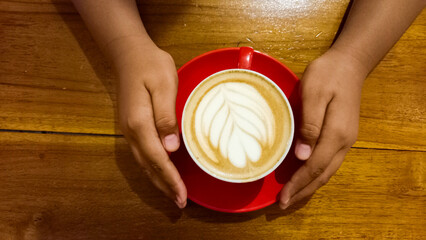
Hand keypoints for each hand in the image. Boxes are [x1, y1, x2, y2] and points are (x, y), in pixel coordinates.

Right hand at [114, 38, 186, 207]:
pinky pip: (142, 154)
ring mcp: (129, 130)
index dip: (170, 178)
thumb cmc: (151, 66)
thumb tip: (171, 148)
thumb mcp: (164, 86)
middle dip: (164, 186)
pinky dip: (153, 168)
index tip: (182, 195)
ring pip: (144, 163)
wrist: (130, 54)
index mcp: (139, 123)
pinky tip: (161, 173)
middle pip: (148, 166)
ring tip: (172, 194)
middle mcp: (131, 132)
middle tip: (180, 202)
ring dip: (158, 180)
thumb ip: (166, 117)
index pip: (157, 158)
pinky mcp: (132, 126)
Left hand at [280, 49, 367, 208]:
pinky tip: (305, 177)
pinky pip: (329, 162)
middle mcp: (344, 142)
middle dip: (303, 191)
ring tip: (293, 196)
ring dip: (310, 185)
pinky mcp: (342, 135)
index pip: (314, 167)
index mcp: (336, 133)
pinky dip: (316, 174)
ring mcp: (346, 139)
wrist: (349, 63)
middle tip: (283, 204)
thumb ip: (309, 125)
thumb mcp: (314, 94)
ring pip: (328, 171)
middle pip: (323, 175)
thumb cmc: (328, 74)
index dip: (298, 184)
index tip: (282, 197)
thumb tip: (302, 157)